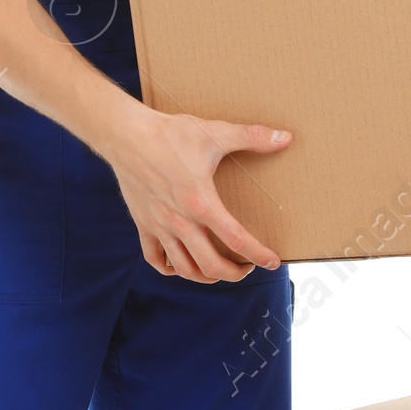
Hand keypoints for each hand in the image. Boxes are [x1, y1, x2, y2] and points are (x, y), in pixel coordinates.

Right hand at [107, 105, 289, 281]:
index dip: (258, 255)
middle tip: (247, 268)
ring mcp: (160, 226)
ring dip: (207, 276)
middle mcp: (180, 222)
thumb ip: (252, 137)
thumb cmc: (169, 134)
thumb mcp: (214, 133)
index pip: (237, 239)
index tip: (273, 262)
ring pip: (185, 269)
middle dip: (234, 273)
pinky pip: (155, 259)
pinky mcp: (143, 224)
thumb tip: (285, 138)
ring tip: (220, 271)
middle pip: (211, 265)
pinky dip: (171, 269)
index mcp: (201, 203)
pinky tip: (182, 266)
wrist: (125, 135)